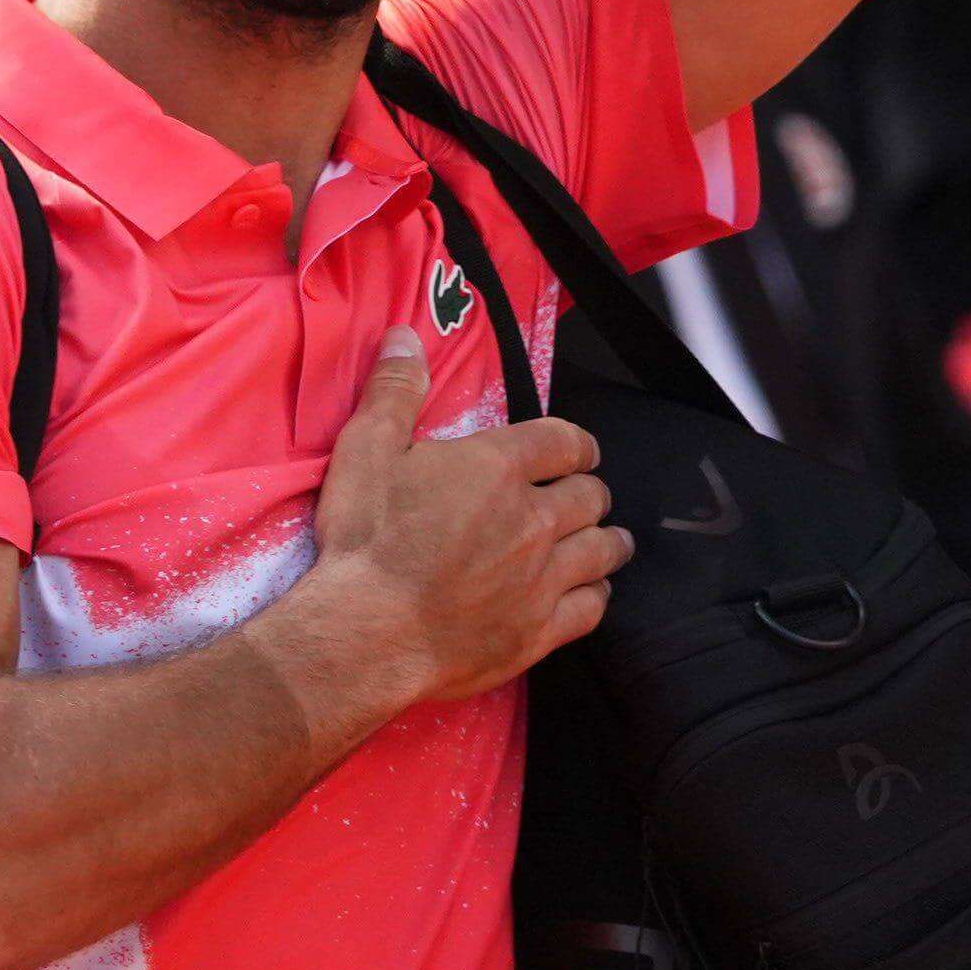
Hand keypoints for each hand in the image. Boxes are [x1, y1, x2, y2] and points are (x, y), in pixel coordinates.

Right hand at [292, 332, 629, 704]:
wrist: (366, 633)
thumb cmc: (364, 541)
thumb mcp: (366, 451)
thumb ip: (394, 390)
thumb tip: (406, 336)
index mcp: (498, 468)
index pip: (565, 440)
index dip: (576, 443)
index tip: (576, 452)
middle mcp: (534, 519)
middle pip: (592, 495)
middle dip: (590, 491)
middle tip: (580, 498)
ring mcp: (543, 578)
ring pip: (603, 550)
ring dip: (606, 541)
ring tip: (604, 542)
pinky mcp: (540, 630)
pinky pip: (592, 607)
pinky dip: (595, 594)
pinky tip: (588, 592)